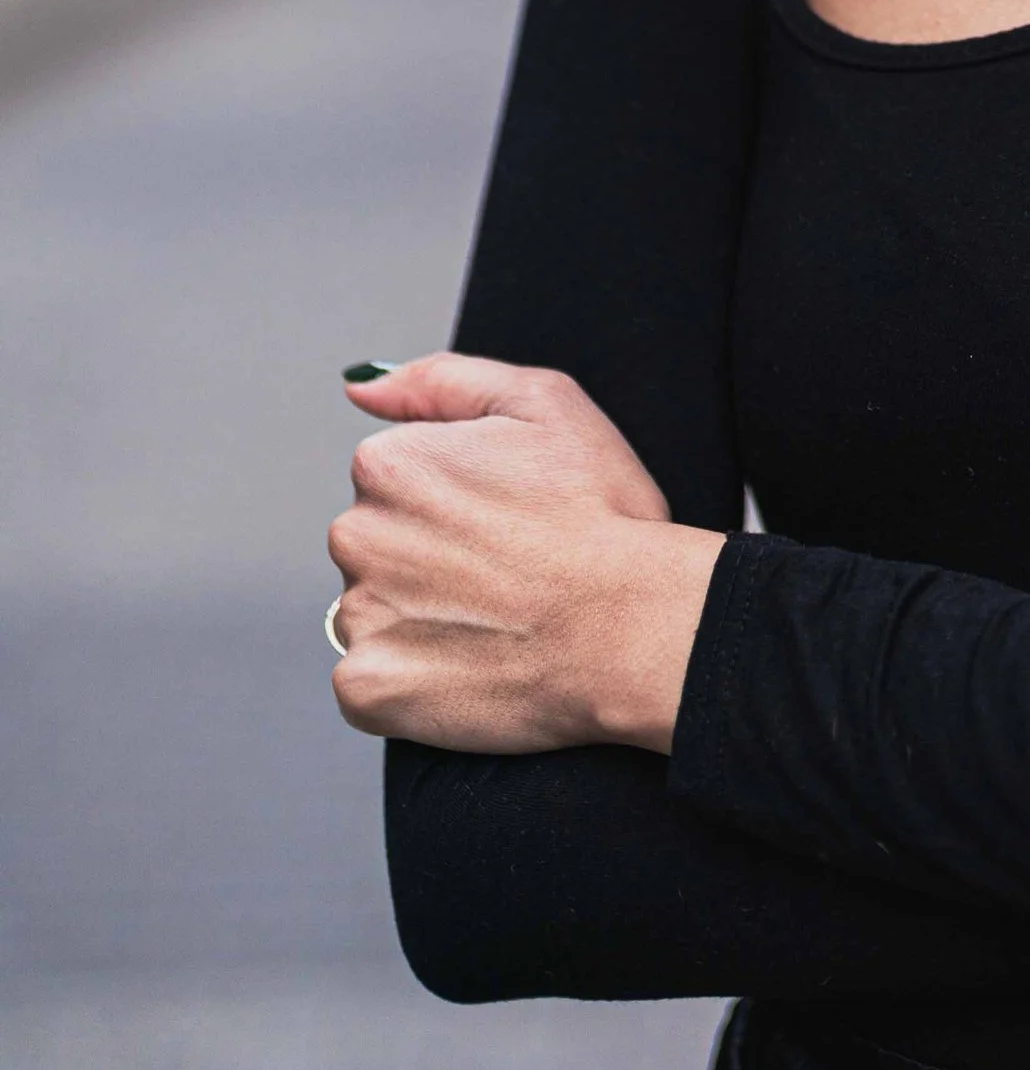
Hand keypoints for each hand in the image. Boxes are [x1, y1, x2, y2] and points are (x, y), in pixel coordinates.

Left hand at [327, 354, 724, 756]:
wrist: (632, 626)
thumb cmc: (602, 513)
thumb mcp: (544, 403)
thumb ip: (442, 380)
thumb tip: (362, 386)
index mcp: (389, 463)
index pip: (397, 477)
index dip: (460, 497)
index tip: (509, 516)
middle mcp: (356, 535)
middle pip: (380, 543)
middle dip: (431, 555)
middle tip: (509, 569)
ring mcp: (358, 618)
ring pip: (377, 612)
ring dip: (423, 618)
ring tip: (497, 621)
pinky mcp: (367, 689)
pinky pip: (371, 682)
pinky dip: (412, 680)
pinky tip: (472, 667)